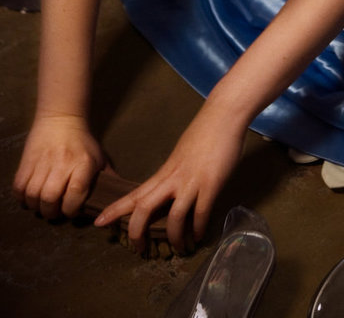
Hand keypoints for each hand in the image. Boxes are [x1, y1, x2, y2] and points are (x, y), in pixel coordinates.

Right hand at [13, 112, 107, 220]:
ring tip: (42, 204)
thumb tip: (116, 197)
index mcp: (83, 163)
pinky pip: (19, 186)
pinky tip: (31, 195)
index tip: (71, 211)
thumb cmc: (83, 142)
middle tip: (55, 210)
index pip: (75, 194)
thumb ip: (108, 178)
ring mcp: (43, 161)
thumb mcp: (99, 157)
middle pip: (50, 198)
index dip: (71, 209)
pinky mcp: (27, 160)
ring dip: (36, 206)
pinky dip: (22, 196)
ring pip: (33, 195)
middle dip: (51, 212)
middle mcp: (62, 163)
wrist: (62, 118)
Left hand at [94, 98, 246, 254]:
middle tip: (138, 249)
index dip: (115, 210)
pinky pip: (201, 213)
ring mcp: (192, 182)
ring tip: (179, 249)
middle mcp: (173, 178)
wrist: (223, 116)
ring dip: (174, 237)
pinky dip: (198, 228)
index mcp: (164, 172)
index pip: (134, 194)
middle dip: (137, 232)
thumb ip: (173, 173)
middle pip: (144, 208)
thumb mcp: (181, 154)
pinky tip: (199, 235)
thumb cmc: (204, 132)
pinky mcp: (211, 184)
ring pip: (174, 217)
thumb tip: (169, 189)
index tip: (99, 223)